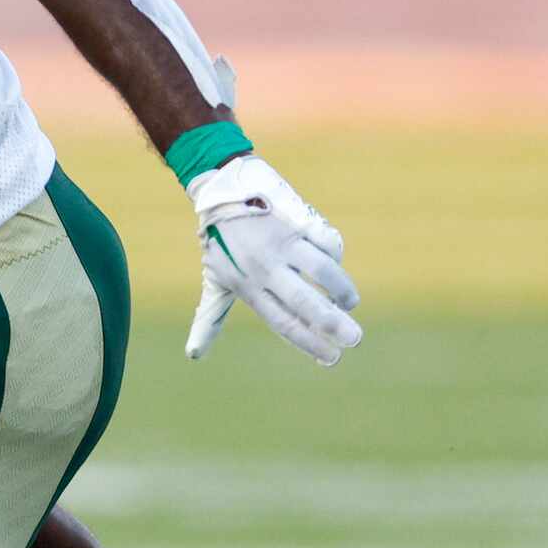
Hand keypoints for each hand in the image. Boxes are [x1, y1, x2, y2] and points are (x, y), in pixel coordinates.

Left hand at [184, 156, 361, 366]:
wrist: (220, 189)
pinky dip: (334, 251)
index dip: (309, 342)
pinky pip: (324, 239)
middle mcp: (266, 268)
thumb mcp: (214, 281)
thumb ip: (210, 319)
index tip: (332, 358)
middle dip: (333, 323)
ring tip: (351, 301)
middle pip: (305, 301)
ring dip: (341, 288)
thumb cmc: (219, 242)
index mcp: (249, 288)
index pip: (284, 322)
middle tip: (355, 338)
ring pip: (321, 268)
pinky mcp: (293, 219)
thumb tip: (192, 355)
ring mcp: (281, 242)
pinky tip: (336, 261)